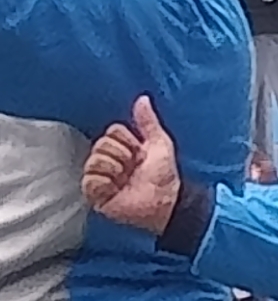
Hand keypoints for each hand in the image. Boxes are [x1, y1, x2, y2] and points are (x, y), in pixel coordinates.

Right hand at [82, 97, 179, 233]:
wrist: (166, 202)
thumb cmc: (165, 176)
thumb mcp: (159, 143)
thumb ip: (148, 121)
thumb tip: (143, 98)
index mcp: (125, 148)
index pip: (112, 131)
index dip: (125, 140)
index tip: (138, 151)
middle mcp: (112, 161)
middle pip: (100, 144)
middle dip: (120, 154)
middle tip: (132, 166)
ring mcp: (103, 178)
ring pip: (93, 160)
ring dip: (112, 167)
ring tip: (124, 177)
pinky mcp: (97, 195)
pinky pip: (88, 180)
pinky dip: (102, 182)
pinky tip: (114, 187)